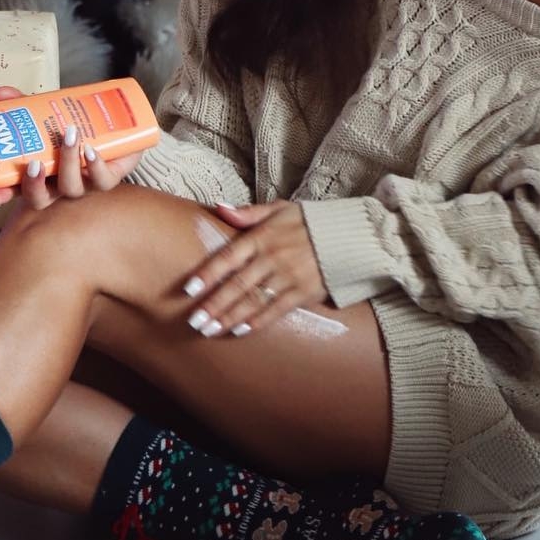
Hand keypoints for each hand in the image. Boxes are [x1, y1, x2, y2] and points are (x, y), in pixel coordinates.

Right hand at [0, 85, 146, 211]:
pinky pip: (103, 180)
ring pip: (72, 188)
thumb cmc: (80, 127)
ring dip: (68, 164)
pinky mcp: (109, 176)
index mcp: (42, 174)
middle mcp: (60, 184)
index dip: (4, 194)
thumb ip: (26, 104)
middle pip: (42, 198)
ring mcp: (84, 183)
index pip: (17, 189)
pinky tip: (91, 150)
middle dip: (34, 185)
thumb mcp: (49, 112)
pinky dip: (96, 166)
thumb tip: (0, 93)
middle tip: (34, 163)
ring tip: (70, 137)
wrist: (122, 130)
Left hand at [182, 201, 328, 336]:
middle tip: (193, 321)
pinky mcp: (304, 292)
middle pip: (237, 284)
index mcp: (263, 236)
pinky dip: (258, 322)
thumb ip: (248, 213)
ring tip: (209, 331)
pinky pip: (276, 310)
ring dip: (229, 317)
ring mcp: (289, 276)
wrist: (350, 236)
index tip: (188, 290)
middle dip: (214, 304)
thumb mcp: (279, 209)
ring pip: (253, 300)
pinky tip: (240, 331)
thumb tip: (218, 207)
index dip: (207, 274)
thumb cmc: (309, 221)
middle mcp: (273, 257)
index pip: (228, 257)